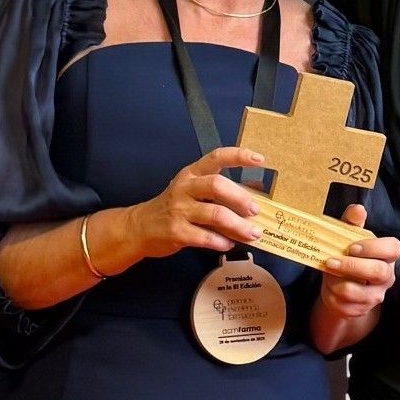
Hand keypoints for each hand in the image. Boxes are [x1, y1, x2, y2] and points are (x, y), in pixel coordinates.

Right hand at [120, 147, 266, 258]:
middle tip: (254, 210)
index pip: (216, 157)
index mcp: (191, 173)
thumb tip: (253, 199)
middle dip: (241, 198)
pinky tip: (228, 243)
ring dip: (238, 226)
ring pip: (216, 214)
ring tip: (252, 233)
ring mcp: (180, 210)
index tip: (259, 160)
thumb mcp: (191, 191)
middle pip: (217, 185)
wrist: (139, 227)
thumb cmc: (173, 208)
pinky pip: (206, 237)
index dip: (239, 156)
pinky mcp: (177, 232)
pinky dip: (222, 241)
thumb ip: (217, 193)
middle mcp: (185, 188)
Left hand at [317, 205, 399, 318]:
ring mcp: (376, 296)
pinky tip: (330, 288)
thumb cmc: (346, 257)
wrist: (339, 288)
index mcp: (387, 255)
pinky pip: (346, 305)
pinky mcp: (362, 310)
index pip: (393, 248)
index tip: (352, 247)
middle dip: (353, 266)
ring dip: (338, 282)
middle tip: (332, 261)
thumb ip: (352, 223)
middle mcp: (387, 276)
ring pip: (359, 292)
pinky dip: (333, 295)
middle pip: (379, 272)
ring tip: (328, 275)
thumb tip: (358, 209)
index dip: (374, 247)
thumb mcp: (347, 237)